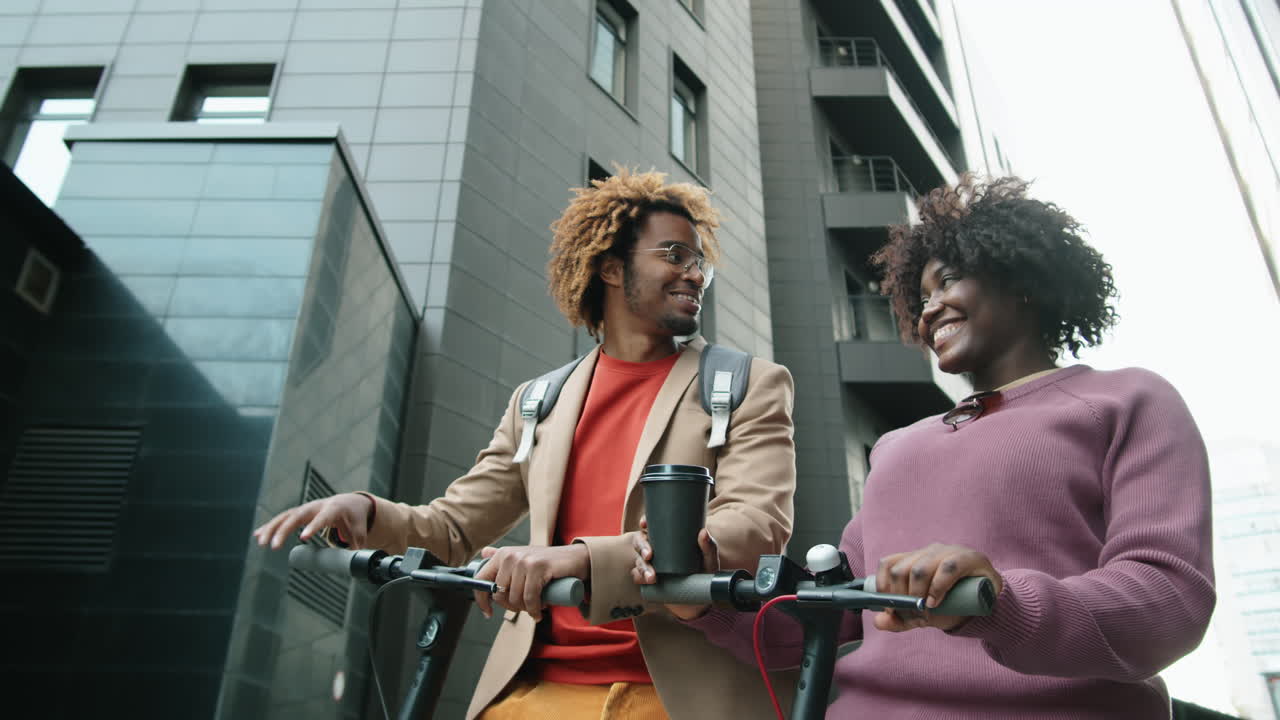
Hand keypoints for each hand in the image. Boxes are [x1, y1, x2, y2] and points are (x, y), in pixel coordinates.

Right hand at [253, 492, 374, 549]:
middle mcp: (316, 506)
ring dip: (271, 529)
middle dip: (283, 530)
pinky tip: (257, 535)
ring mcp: (306, 509)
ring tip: (261, 543)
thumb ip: (357, 548)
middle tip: (273, 547)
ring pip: (285, 517)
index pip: (323, 517)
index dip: (313, 527)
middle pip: (297, 516)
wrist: (349, 503)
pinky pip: (281, 519)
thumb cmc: (354, 518)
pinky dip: (269, 526)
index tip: (303, 538)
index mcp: (334, 509)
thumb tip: (358, 567)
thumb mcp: (360, 531)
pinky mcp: (298, 513)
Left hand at [472, 544, 590, 620]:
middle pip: (499, 594)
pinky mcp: (538, 567)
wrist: (576, 558)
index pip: (481, 579)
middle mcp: (510, 555)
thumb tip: (484, 552)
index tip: (488, 613)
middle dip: (511, 607)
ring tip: (535, 607)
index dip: (482, 600)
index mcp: (502, 554)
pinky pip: (530, 598)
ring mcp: (524, 560)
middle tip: (524, 608)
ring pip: (515, 598)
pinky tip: (538, 613)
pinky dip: (534, 610)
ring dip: (525, 610)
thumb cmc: (547, 563)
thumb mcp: (523, 557)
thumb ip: (503, 555)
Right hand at [630, 517, 718, 620]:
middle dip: (641, 547)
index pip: (653, 526)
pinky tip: (645, 581)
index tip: (643, 524)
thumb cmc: (705, 575)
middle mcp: (658, 550)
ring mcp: (652, 565)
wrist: (700, 601)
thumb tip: (703, 532)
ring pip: (638, 560)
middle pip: (640, 541)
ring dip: (642, 567)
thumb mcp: (709, 561)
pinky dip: (639, 577)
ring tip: (652, 578)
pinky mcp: (648, 581)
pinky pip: (637, 576)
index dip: (645, 522)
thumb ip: (708, 547)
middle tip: (649, 556)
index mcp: (669, 540)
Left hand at [872, 543, 1002, 632]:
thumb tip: (878, 621)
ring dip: (917, 593)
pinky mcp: (970, 558)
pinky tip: (936, 602)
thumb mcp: (923, 615)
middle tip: (911, 613)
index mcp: (915, 559)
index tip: (889, 607)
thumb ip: (901, 619)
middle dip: (901, 595)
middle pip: (901, 568)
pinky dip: (937, 587)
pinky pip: (948, 568)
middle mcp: (929, 552)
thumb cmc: (954, 606)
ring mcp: (949, 552)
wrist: (990, 607)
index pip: (889, 564)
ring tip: (925, 610)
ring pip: (921, 568)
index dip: (883, 585)